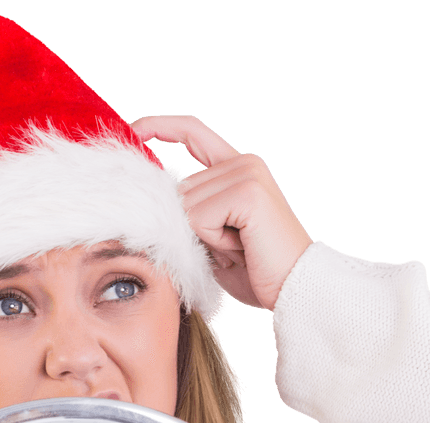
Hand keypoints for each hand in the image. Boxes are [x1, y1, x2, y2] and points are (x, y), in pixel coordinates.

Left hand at [131, 115, 312, 309]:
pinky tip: (242, 248)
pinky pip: (199, 218)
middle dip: (192, 227)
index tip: (133, 128)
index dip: (160, 126)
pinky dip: (213, 241)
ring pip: (186, 205)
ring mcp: (248, 173)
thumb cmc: (257, 270)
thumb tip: (153, 199)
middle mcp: (245, 163)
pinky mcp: (248, 192)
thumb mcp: (215, 235)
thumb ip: (191, 210)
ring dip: (204, 238)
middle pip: (180, 188)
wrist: (297, 289)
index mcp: (239, 167)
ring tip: (239, 248)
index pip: (193, 133)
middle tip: (231, 247)